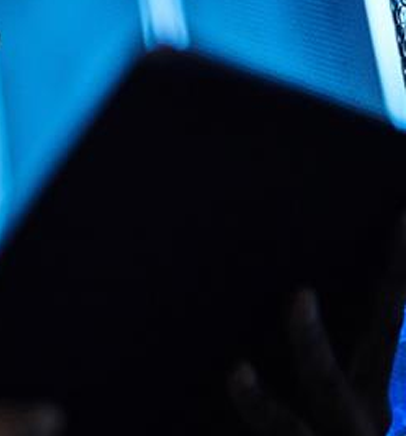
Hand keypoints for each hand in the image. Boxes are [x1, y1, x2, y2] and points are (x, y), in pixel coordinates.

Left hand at [228, 215, 405, 435]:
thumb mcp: (334, 423)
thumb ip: (318, 384)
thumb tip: (308, 336)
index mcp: (371, 397)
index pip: (386, 321)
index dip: (397, 272)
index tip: (404, 214)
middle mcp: (366, 410)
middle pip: (383, 333)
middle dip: (394, 281)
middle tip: (403, 216)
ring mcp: (344, 433)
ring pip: (330, 383)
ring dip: (314, 339)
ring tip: (301, 294)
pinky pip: (286, 428)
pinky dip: (261, 404)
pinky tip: (237, 371)